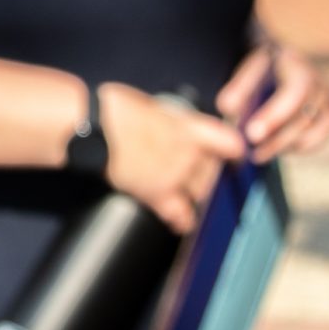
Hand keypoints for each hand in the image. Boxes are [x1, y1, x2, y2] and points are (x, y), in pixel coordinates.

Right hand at [98, 82, 247, 232]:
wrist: (93, 127)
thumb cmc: (114, 109)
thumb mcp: (152, 106)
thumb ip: (171, 121)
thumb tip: (172, 126)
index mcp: (189, 128)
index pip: (230, 144)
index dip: (235, 152)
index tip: (235, 156)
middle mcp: (188, 154)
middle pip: (213, 172)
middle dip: (208, 174)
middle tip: (199, 174)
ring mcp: (174, 176)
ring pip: (201, 194)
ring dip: (197, 194)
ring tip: (189, 194)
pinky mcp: (156, 195)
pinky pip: (179, 215)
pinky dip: (182, 221)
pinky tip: (182, 223)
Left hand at [217, 41, 328, 159]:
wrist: (278, 65)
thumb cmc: (259, 71)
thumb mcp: (245, 72)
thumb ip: (237, 89)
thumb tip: (229, 109)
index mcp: (295, 63)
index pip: (294, 92)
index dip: (275, 116)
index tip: (252, 134)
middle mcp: (317, 81)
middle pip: (304, 116)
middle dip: (277, 139)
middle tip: (253, 155)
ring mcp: (326, 99)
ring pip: (312, 129)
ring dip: (285, 145)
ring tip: (259, 154)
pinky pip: (320, 137)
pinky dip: (301, 147)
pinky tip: (280, 150)